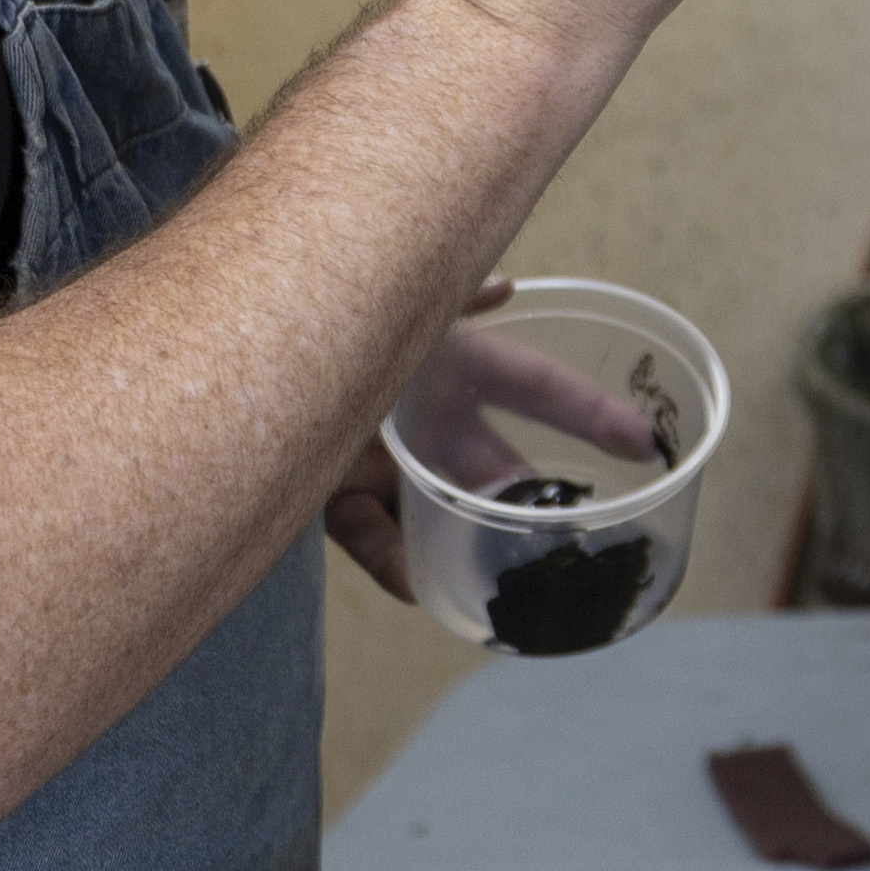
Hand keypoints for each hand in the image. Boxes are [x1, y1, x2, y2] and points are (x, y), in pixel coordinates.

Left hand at [322, 282, 670, 600]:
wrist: (223, 362)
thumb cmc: (321, 309)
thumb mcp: (399, 300)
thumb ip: (451, 290)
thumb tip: (503, 285)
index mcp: (452, 359)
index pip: (537, 386)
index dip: (592, 411)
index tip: (646, 441)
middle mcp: (423, 410)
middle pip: (494, 464)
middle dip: (529, 498)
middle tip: (575, 539)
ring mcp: (382, 453)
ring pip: (437, 510)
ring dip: (462, 542)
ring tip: (490, 582)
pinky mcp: (335, 490)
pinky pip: (372, 536)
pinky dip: (394, 562)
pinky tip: (415, 585)